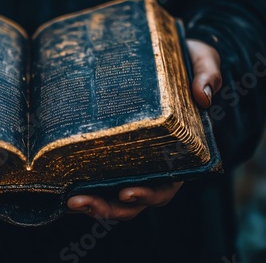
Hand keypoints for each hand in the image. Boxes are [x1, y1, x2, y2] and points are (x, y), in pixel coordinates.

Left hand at [67, 39, 221, 219]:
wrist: (166, 57)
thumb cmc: (186, 64)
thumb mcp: (202, 62)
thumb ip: (207, 74)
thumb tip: (204, 97)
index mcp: (178, 155)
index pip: (164, 186)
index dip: (148, 195)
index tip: (127, 192)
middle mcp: (152, 164)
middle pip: (132, 201)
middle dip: (107, 207)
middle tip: (81, 201)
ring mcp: (128, 160)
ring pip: (110, 196)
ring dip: (90, 203)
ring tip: (68, 200)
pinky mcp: (108, 148)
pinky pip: (94, 175)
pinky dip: (79, 185)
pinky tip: (58, 185)